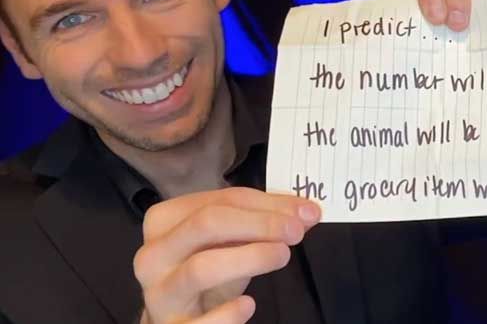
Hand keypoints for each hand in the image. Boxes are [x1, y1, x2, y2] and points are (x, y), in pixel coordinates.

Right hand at [134, 187, 320, 323]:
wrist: (179, 316)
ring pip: (201, 268)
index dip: (267, 204)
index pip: (220, 200)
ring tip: (282, 255)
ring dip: (249, 258)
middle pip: (206, 225)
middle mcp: (154, 254)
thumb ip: (264, 221)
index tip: (305, 212)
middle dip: (258, 224)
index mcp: (165, 221)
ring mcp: (158, 293)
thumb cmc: (207, 267)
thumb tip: (306, 213)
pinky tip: (248, 304)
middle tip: (295, 232)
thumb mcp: (230, 240)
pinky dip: (227, 313)